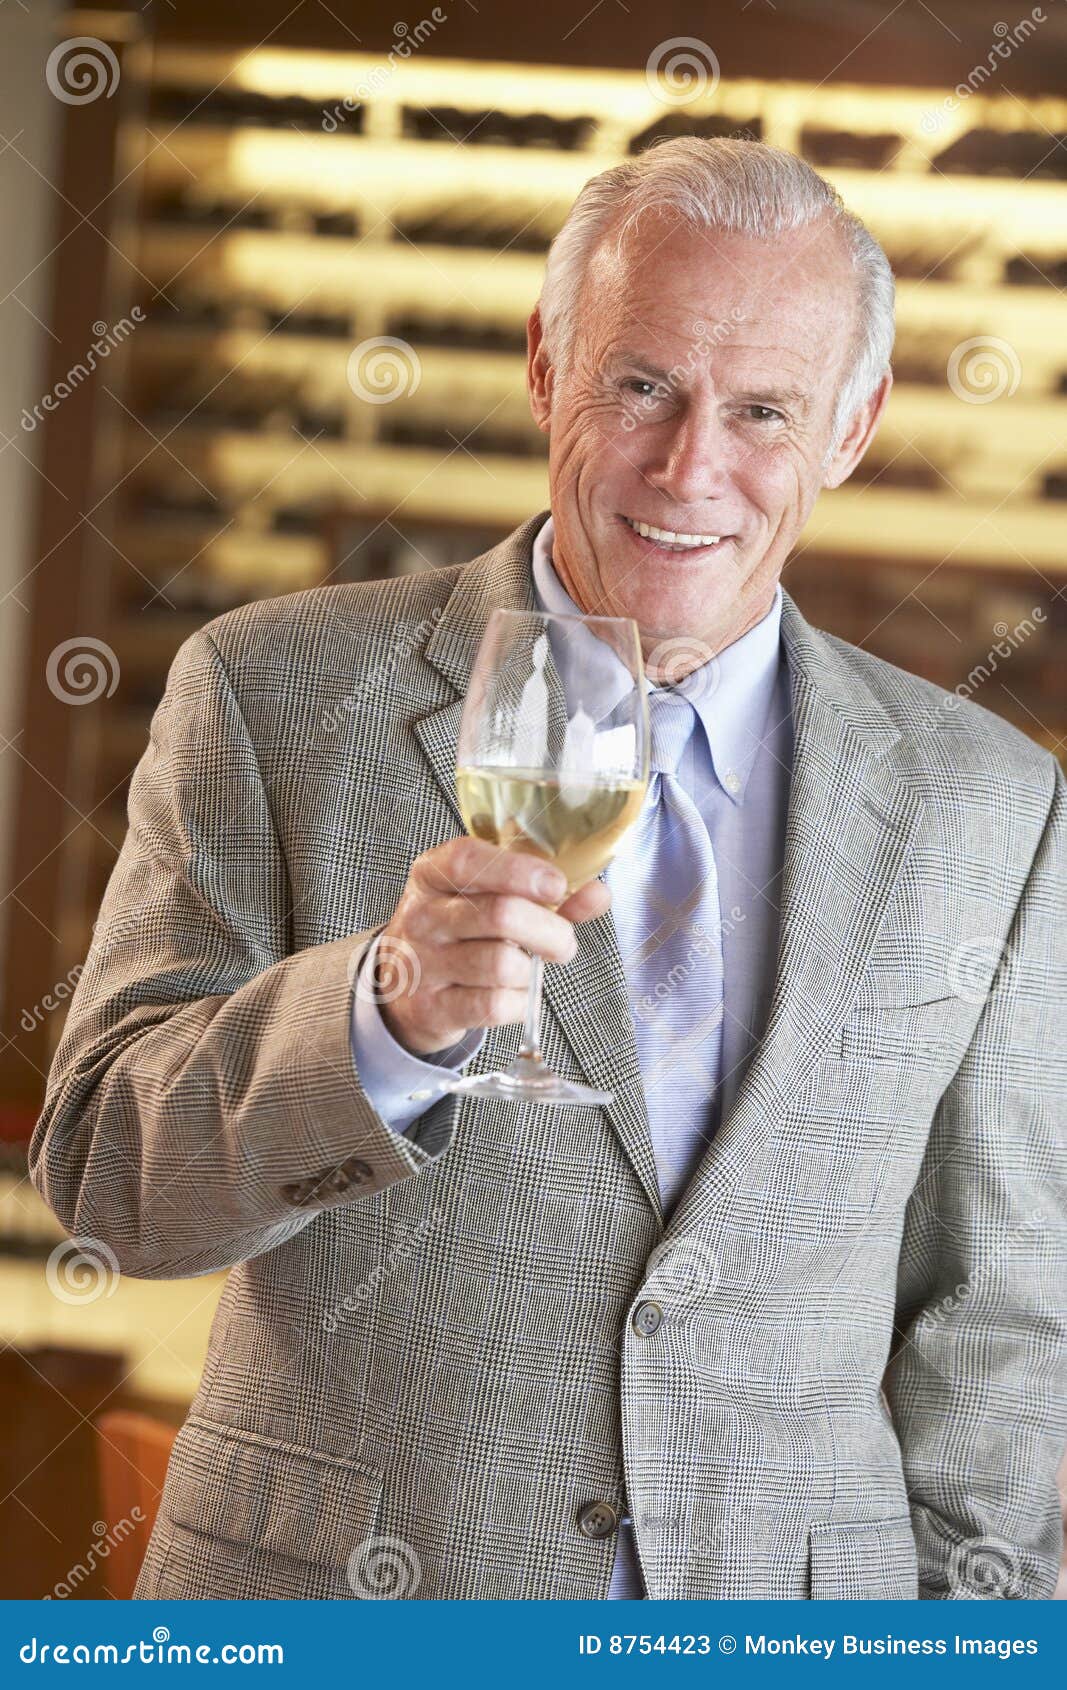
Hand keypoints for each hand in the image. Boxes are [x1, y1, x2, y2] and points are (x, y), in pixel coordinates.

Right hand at [373, 838, 610, 1056]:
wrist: (404, 985)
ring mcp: (423, 964)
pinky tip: (517, 994)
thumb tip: (598, 893)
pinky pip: (493, 1005)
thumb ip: (544, 895)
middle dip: (550, 930)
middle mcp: (422, 915)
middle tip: (562, 941)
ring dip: (534, 970)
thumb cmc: (459, 933)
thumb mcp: (486, 898)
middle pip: (500, 915)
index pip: (468, 860)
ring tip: (534, 967)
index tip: (556, 885)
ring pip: (502, 964)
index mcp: (433, 874)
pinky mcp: (431, 1008)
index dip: (520, 871)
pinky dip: (520, 1003)